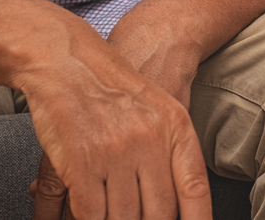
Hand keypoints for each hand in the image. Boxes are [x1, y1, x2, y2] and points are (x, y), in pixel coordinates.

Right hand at [18, 34, 212, 219]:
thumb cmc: (116, 87)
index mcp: (175, 129)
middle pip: (158, 213)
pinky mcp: (81, 162)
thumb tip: (181, 203)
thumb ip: (173, 153)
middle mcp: (149, 142)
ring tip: (113, 216)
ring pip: (123, 218)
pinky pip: (90, 213)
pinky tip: (90, 215)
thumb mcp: (160, 110)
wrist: (70, 60)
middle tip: (139, 218)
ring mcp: (115, 153)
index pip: (194, 189)